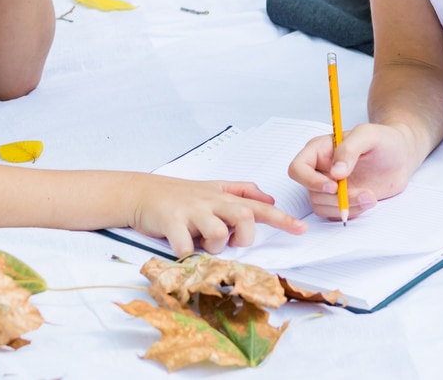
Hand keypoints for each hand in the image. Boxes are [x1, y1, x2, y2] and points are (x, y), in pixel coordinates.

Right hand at [129, 175, 306, 256]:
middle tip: (228, 240)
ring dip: (213, 246)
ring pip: (218, 233)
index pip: (258, 207)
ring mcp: (190, 211)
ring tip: (200, 241)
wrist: (140, 192)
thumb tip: (270, 198)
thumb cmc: (178, 194)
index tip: (301, 229)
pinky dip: (186, 254)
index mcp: (222, 197)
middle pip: (244, 216)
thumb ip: (241, 192)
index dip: (281, 218)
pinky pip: (186, 247)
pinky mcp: (171, 221)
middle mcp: (210, 201)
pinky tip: (179, 246)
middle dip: (243, 236)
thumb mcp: (212, 188)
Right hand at [287, 123, 419, 219]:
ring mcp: (330, 186)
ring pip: (323, 206)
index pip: (298, 168)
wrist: (402, 157)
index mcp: (319, 150)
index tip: (334, 185)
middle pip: (311, 191)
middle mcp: (320, 169)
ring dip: (348, 206)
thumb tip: (335, 172)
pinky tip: (369, 200)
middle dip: (337, 198)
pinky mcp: (341, 200)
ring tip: (371, 197)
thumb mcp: (369, 135)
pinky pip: (336, 214)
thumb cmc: (384, 140)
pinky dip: (353, 212)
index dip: (310, 181)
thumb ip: (349, 149)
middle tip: (364, 193)